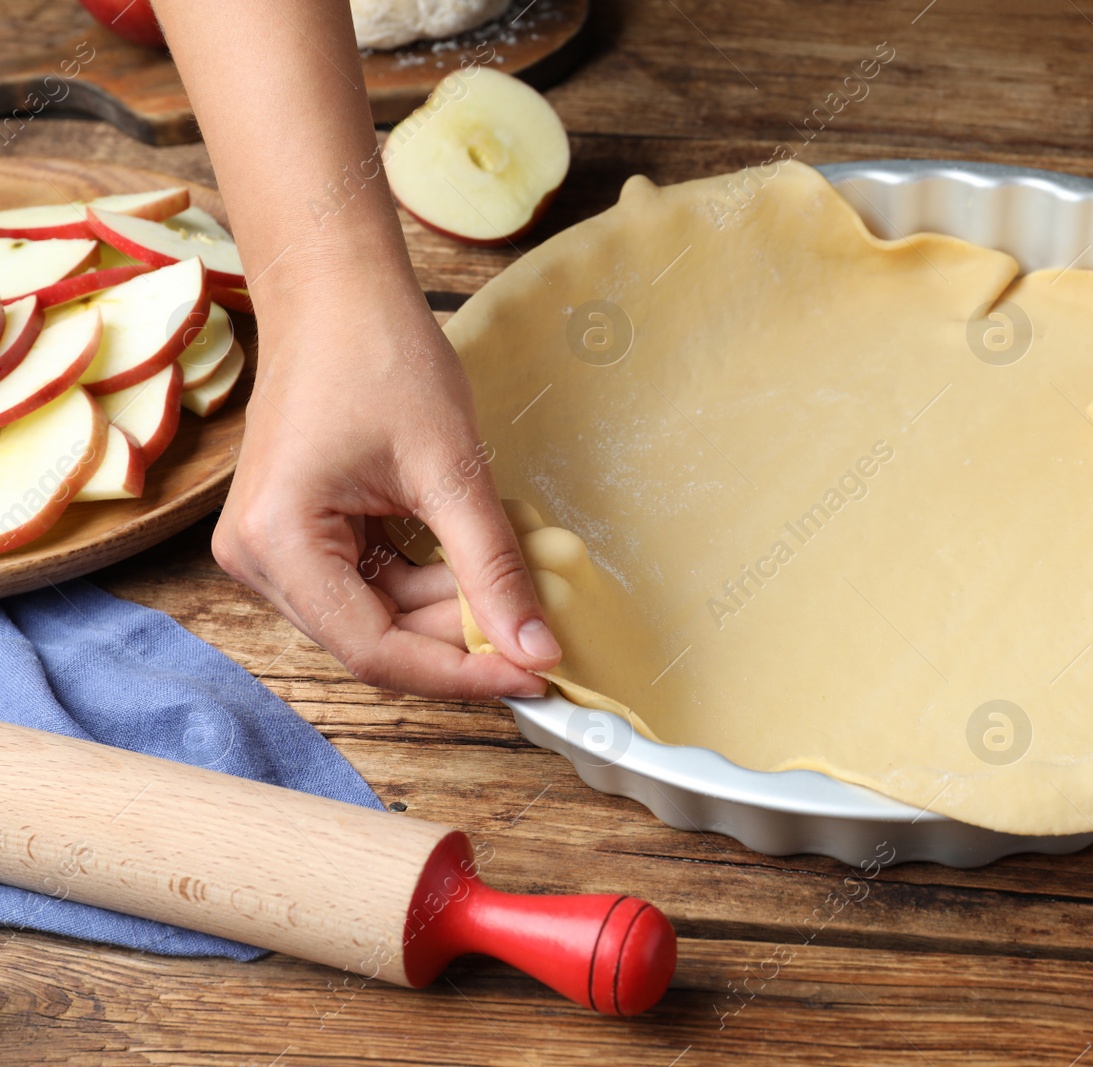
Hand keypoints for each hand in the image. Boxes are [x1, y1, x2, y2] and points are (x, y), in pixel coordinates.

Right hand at [213, 279, 561, 697]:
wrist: (338, 288)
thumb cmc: (381, 355)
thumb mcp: (451, 469)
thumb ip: (492, 569)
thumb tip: (535, 650)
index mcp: (277, 544)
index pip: (374, 650)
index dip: (459, 673)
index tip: (532, 676)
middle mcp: (258, 559)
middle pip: (374, 639)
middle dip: (460, 642)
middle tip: (539, 639)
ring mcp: (275, 548)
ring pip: (378, 616)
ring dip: (449, 612)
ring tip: (518, 593)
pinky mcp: (300, 535)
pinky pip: (372, 585)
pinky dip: (430, 583)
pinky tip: (479, 572)